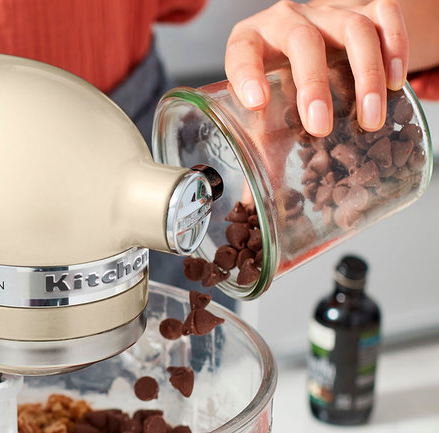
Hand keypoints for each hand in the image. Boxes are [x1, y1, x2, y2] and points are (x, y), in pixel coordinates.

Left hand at [225, 0, 408, 134]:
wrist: (314, 45)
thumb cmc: (279, 84)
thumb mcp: (263, 111)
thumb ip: (258, 147)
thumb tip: (252, 205)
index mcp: (252, 42)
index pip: (242, 50)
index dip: (247, 74)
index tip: (257, 103)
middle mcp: (287, 21)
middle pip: (303, 40)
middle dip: (313, 84)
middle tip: (320, 125)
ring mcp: (328, 12)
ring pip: (352, 29)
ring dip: (365, 75)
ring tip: (369, 118)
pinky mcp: (364, 8)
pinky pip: (386, 16)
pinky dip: (396, 47)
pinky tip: (396, 82)